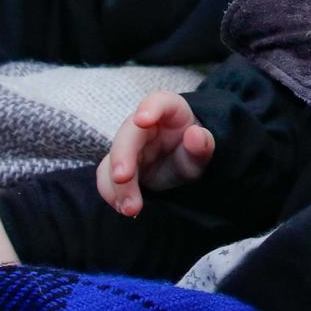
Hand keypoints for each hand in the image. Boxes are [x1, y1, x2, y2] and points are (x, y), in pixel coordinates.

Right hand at [98, 91, 214, 215]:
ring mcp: (128, 145)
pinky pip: (107, 178)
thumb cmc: (193, 151)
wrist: (182, 165)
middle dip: (122, 156)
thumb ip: (202, 144)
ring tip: (131, 208)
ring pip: (112, 160)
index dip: (150, 107)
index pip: (159, 101)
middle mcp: (143, 125)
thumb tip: (196, 135)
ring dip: (116, 185)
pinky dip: (113, 194)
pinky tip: (125, 208)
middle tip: (123, 178)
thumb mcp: (203, 151)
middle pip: (127, 135)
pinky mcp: (118, 165)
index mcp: (169, 112)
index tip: (142, 119)